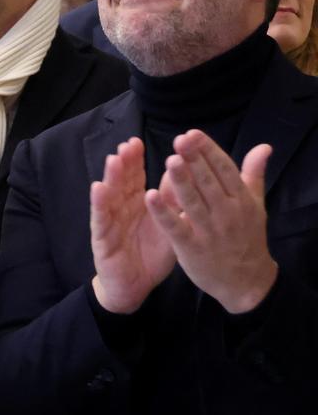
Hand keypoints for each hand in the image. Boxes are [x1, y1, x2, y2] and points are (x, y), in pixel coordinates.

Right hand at [90, 137, 174, 313]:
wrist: (135, 286)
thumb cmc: (150, 254)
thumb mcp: (167, 225)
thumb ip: (171, 202)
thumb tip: (181, 175)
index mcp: (137, 204)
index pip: (135, 178)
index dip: (135, 161)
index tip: (137, 142)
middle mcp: (121, 209)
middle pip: (121, 182)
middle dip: (124, 163)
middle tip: (128, 145)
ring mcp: (110, 223)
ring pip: (109, 196)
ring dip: (111, 178)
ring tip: (113, 160)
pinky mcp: (103, 239)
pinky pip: (101, 220)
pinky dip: (99, 204)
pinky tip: (98, 189)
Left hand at [147, 131, 277, 313]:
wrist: (247, 281)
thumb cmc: (247, 238)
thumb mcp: (255, 206)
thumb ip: (254, 174)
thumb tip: (264, 146)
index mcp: (241, 199)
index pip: (224, 170)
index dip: (208, 151)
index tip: (192, 133)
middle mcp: (227, 213)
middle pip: (209, 182)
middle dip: (194, 160)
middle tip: (179, 139)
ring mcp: (210, 231)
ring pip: (194, 202)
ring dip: (181, 181)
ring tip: (170, 161)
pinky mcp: (192, 248)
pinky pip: (176, 227)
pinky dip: (163, 212)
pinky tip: (150, 196)